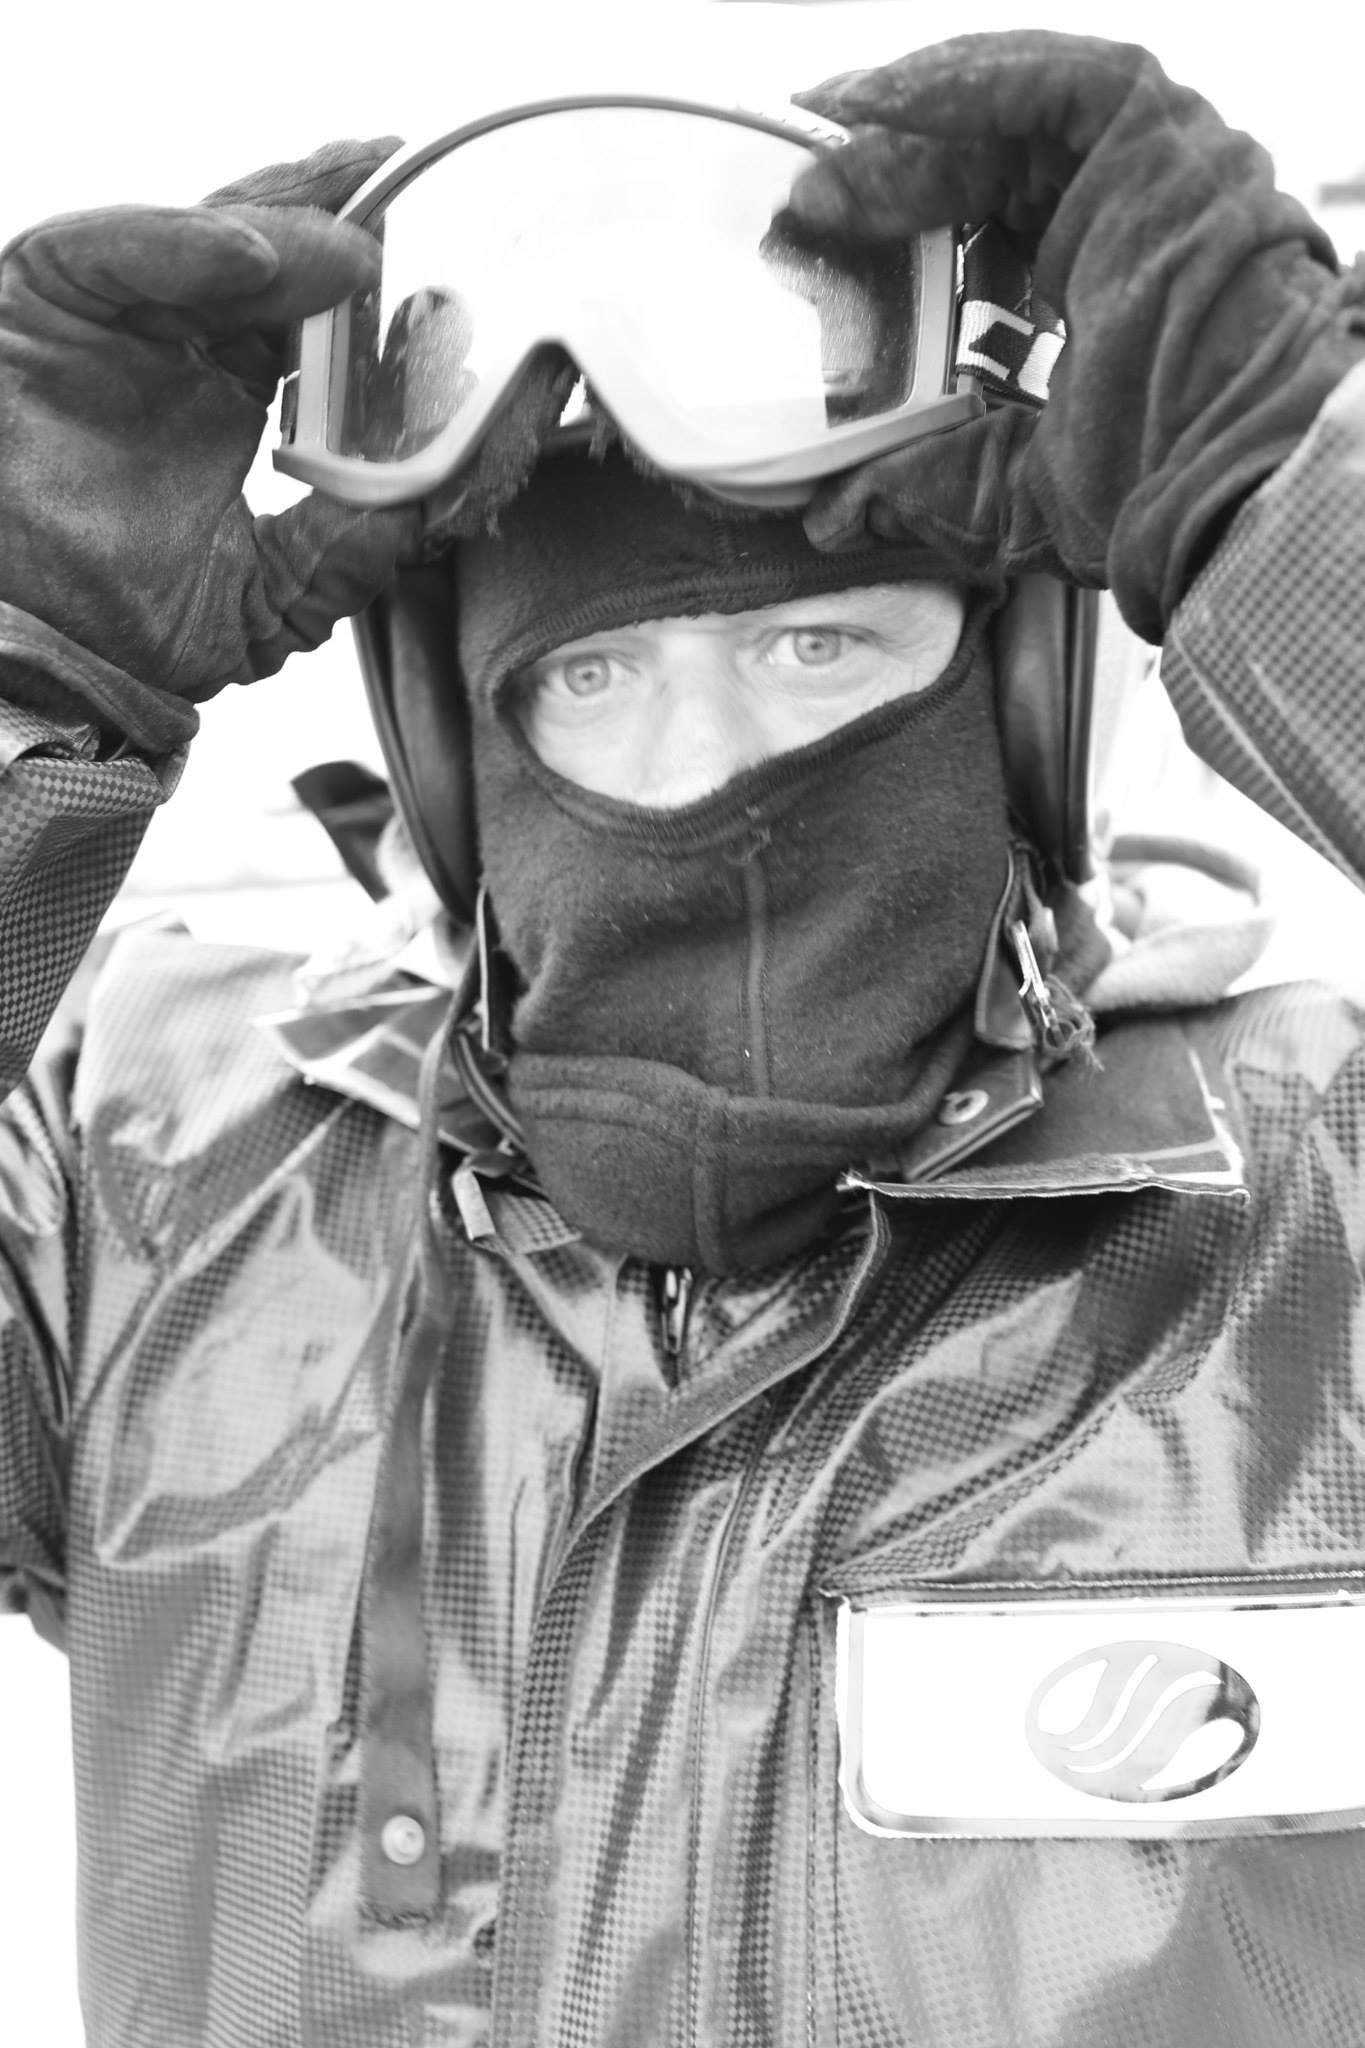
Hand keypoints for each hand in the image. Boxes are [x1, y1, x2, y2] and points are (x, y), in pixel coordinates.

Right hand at [0, 139, 420, 709]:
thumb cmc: (112, 610)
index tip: (454, 281)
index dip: (384, 297)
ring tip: (359, 245)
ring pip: (211, 237)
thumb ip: (337, 565)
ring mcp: (114, 306)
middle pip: (278, 253)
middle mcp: (179, 333)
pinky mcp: (46, 289)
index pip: (322, 320)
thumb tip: (416, 519)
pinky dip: (186, 244)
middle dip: (352, 223)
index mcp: (232, 387)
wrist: (16, 632)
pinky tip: (258, 258)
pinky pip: (118, 248)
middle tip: (428, 196)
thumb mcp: (257, 605)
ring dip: (291, 229)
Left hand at [787, 32, 1364, 639]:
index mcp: (1101, 298)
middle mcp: (1126, 223)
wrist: (1222, 468)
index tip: (821, 243)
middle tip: (804, 204)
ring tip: (827, 130)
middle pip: (983, 169)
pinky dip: (960, 81)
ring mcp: (1146, 172)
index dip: (901, 229)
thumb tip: (837, 518)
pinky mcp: (1157, 133)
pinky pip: (1047, 80)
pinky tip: (878, 100)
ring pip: (1011, 111)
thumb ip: (923, 489)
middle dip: (887, 176)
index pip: (983, 236)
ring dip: (909, 122)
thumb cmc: (1149, 488)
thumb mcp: (1004, 493)